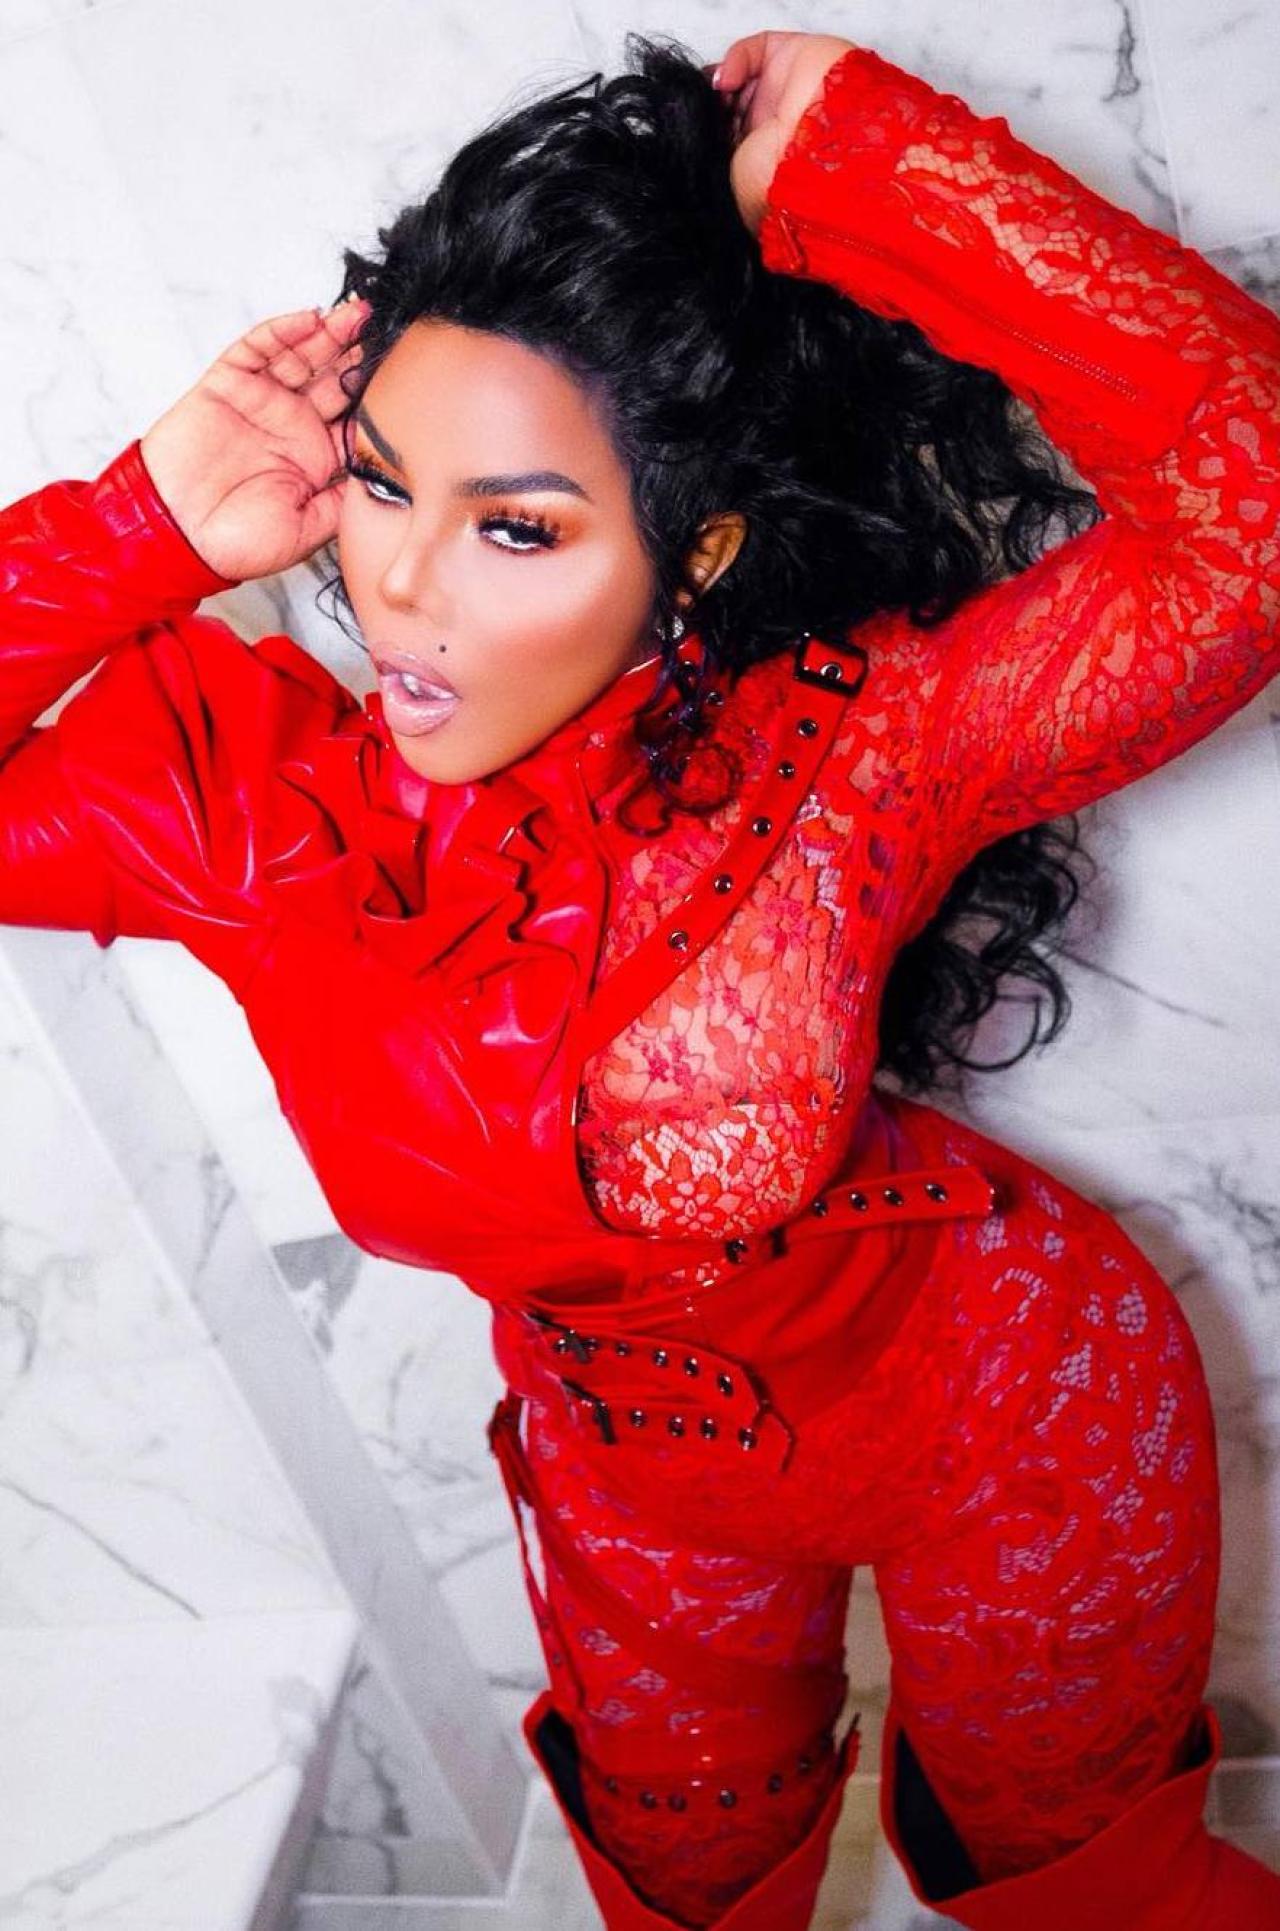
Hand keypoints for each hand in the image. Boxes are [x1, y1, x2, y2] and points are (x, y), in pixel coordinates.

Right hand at [139, 297, 370, 582]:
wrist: (177, 536)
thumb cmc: (236, 544)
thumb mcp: (310, 530)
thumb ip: (345, 499)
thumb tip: (384, 476)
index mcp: (316, 459)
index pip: (355, 416)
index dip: (379, 396)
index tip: (409, 377)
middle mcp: (292, 426)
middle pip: (334, 379)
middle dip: (360, 355)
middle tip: (388, 333)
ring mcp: (261, 402)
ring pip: (302, 357)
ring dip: (330, 335)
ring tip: (359, 315)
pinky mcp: (227, 385)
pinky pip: (257, 348)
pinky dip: (283, 331)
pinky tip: (310, 318)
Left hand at [709, 30, 857, 236]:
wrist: (814, 161)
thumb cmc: (778, 185)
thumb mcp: (732, 187)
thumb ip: (716, 161)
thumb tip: (698, 148)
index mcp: (765, 158)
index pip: (732, 133)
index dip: (710, 128)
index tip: (692, 132)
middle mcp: (776, 123)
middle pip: (735, 102)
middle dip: (713, 107)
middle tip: (698, 114)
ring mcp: (786, 90)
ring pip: (744, 76)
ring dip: (722, 85)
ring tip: (714, 99)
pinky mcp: (795, 57)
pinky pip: (755, 49)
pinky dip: (734, 60)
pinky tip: (726, 82)